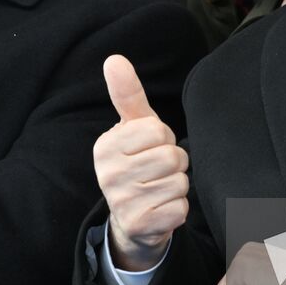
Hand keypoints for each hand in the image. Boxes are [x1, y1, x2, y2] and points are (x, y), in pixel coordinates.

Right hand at [93, 55, 188, 269]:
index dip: (163, 137)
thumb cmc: (137, 160)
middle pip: (172, 156)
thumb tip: (114, 59)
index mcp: (105, 146)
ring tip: (159, 188)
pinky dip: (178, 208)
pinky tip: (161, 208)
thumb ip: (127, 93)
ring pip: (180, 181)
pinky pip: (181, 208)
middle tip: (157, 170)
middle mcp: (108, 175)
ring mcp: (122, 202)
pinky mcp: (139, 225)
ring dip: (177, 185)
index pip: (157, 130)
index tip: (150, 147)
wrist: (131, 218)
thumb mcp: (133, 127)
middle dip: (174, 162)